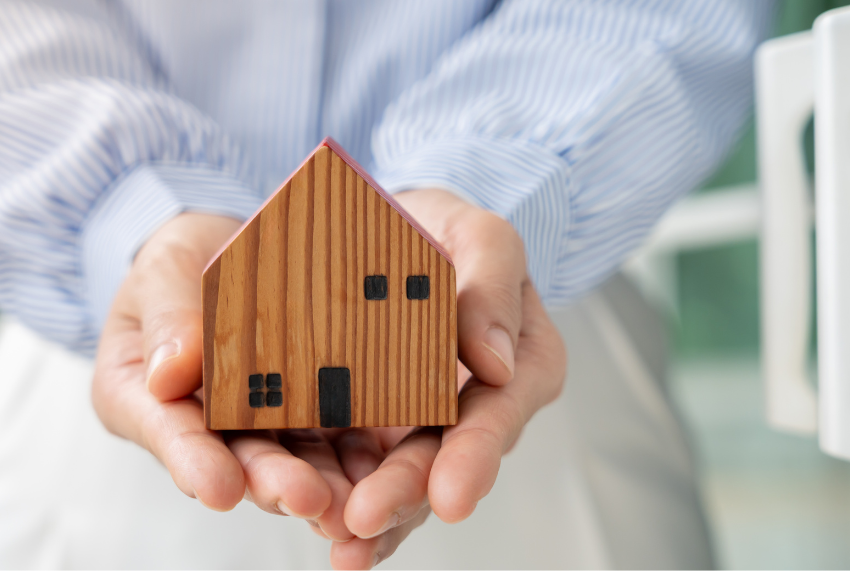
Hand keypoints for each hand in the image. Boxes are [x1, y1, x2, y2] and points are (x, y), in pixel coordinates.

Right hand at [89, 212, 429, 543]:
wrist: (227, 251)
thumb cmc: (181, 263)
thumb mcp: (164, 268)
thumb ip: (166, 316)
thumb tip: (169, 375)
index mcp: (146, 395)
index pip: (168, 431)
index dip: (193, 462)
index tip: (219, 488)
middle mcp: (203, 423)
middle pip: (237, 458)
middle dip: (272, 481)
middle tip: (306, 498)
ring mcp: (259, 423)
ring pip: (290, 459)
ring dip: (320, 484)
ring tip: (350, 504)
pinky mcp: (309, 412)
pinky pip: (333, 438)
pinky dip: (356, 459)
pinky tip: (384, 474)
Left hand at [329, 189, 566, 568]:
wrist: (399, 232)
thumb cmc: (447, 229)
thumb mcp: (481, 236)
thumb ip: (494, 285)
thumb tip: (495, 362)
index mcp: (520, 361)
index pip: (499, 409)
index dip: (474, 454)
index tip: (450, 495)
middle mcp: (480, 403)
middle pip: (447, 456)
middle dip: (409, 493)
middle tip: (366, 517)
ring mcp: (430, 422)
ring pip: (408, 478)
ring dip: (378, 516)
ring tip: (341, 545)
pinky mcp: (384, 428)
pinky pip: (369, 470)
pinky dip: (350, 502)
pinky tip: (329, 536)